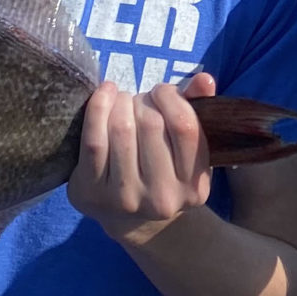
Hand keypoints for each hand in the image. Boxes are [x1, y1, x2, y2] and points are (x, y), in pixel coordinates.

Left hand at [69, 72, 219, 248]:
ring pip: (121, 129)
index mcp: (194, 186)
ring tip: (122, 101)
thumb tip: (204, 79)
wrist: (129, 217)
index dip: (171, 98)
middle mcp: (163, 198)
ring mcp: (125, 198)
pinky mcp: (92, 192)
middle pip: (151, 124)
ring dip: (120, 102)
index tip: (162, 92)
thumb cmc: (162, 167)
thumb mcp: (187, 147)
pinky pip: (93, 140)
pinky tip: (103, 96)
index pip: (185, 127)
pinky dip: (97, 108)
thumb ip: (197, 109)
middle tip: (139, 101)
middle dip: (143, 101)